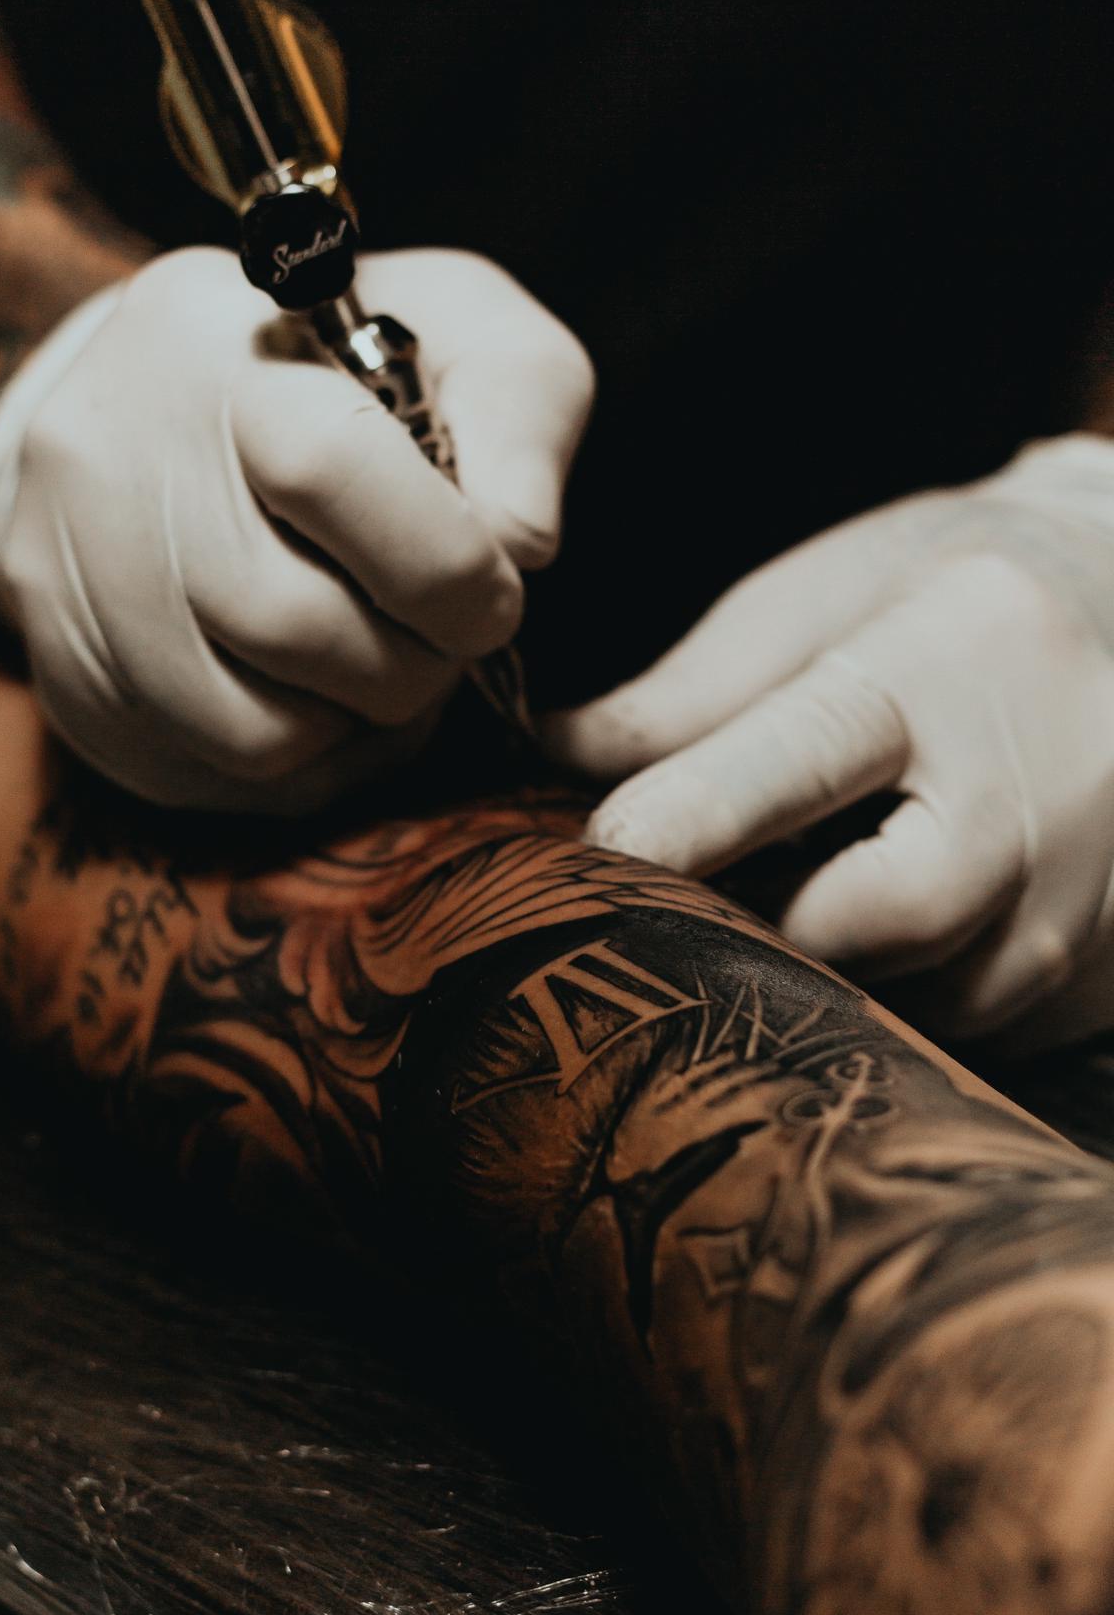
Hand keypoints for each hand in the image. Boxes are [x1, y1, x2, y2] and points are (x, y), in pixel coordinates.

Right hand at [0, 246, 593, 809]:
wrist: (158, 404)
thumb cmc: (347, 372)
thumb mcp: (462, 336)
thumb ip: (520, 417)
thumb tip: (519, 544)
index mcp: (216, 342)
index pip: (327, 470)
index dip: (443, 565)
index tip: (492, 594)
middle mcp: (114, 457)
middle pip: (292, 624)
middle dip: (414, 661)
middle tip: (443, 640)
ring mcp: (78, 580)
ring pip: (258, 727)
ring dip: (362, 718)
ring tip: (382, 661)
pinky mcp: (75, 680)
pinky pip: (220, 773)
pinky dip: (307, 757)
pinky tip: (324, 695)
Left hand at [546, 437, 1113, 1048]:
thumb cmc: (953, 589)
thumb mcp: (823, 594)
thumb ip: (691, 690)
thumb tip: (556, 757)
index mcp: (952, 657)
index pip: (808, 756)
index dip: (696, 816)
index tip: (606, 854)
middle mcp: (1048, 778)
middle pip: (885, 914)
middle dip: (784, 920)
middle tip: (734, 892)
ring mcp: (1102, 878)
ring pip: (938, 994)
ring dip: (852, 966)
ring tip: (835, 889)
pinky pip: (991, 1025)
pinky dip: (923, 991)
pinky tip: (905, 923)